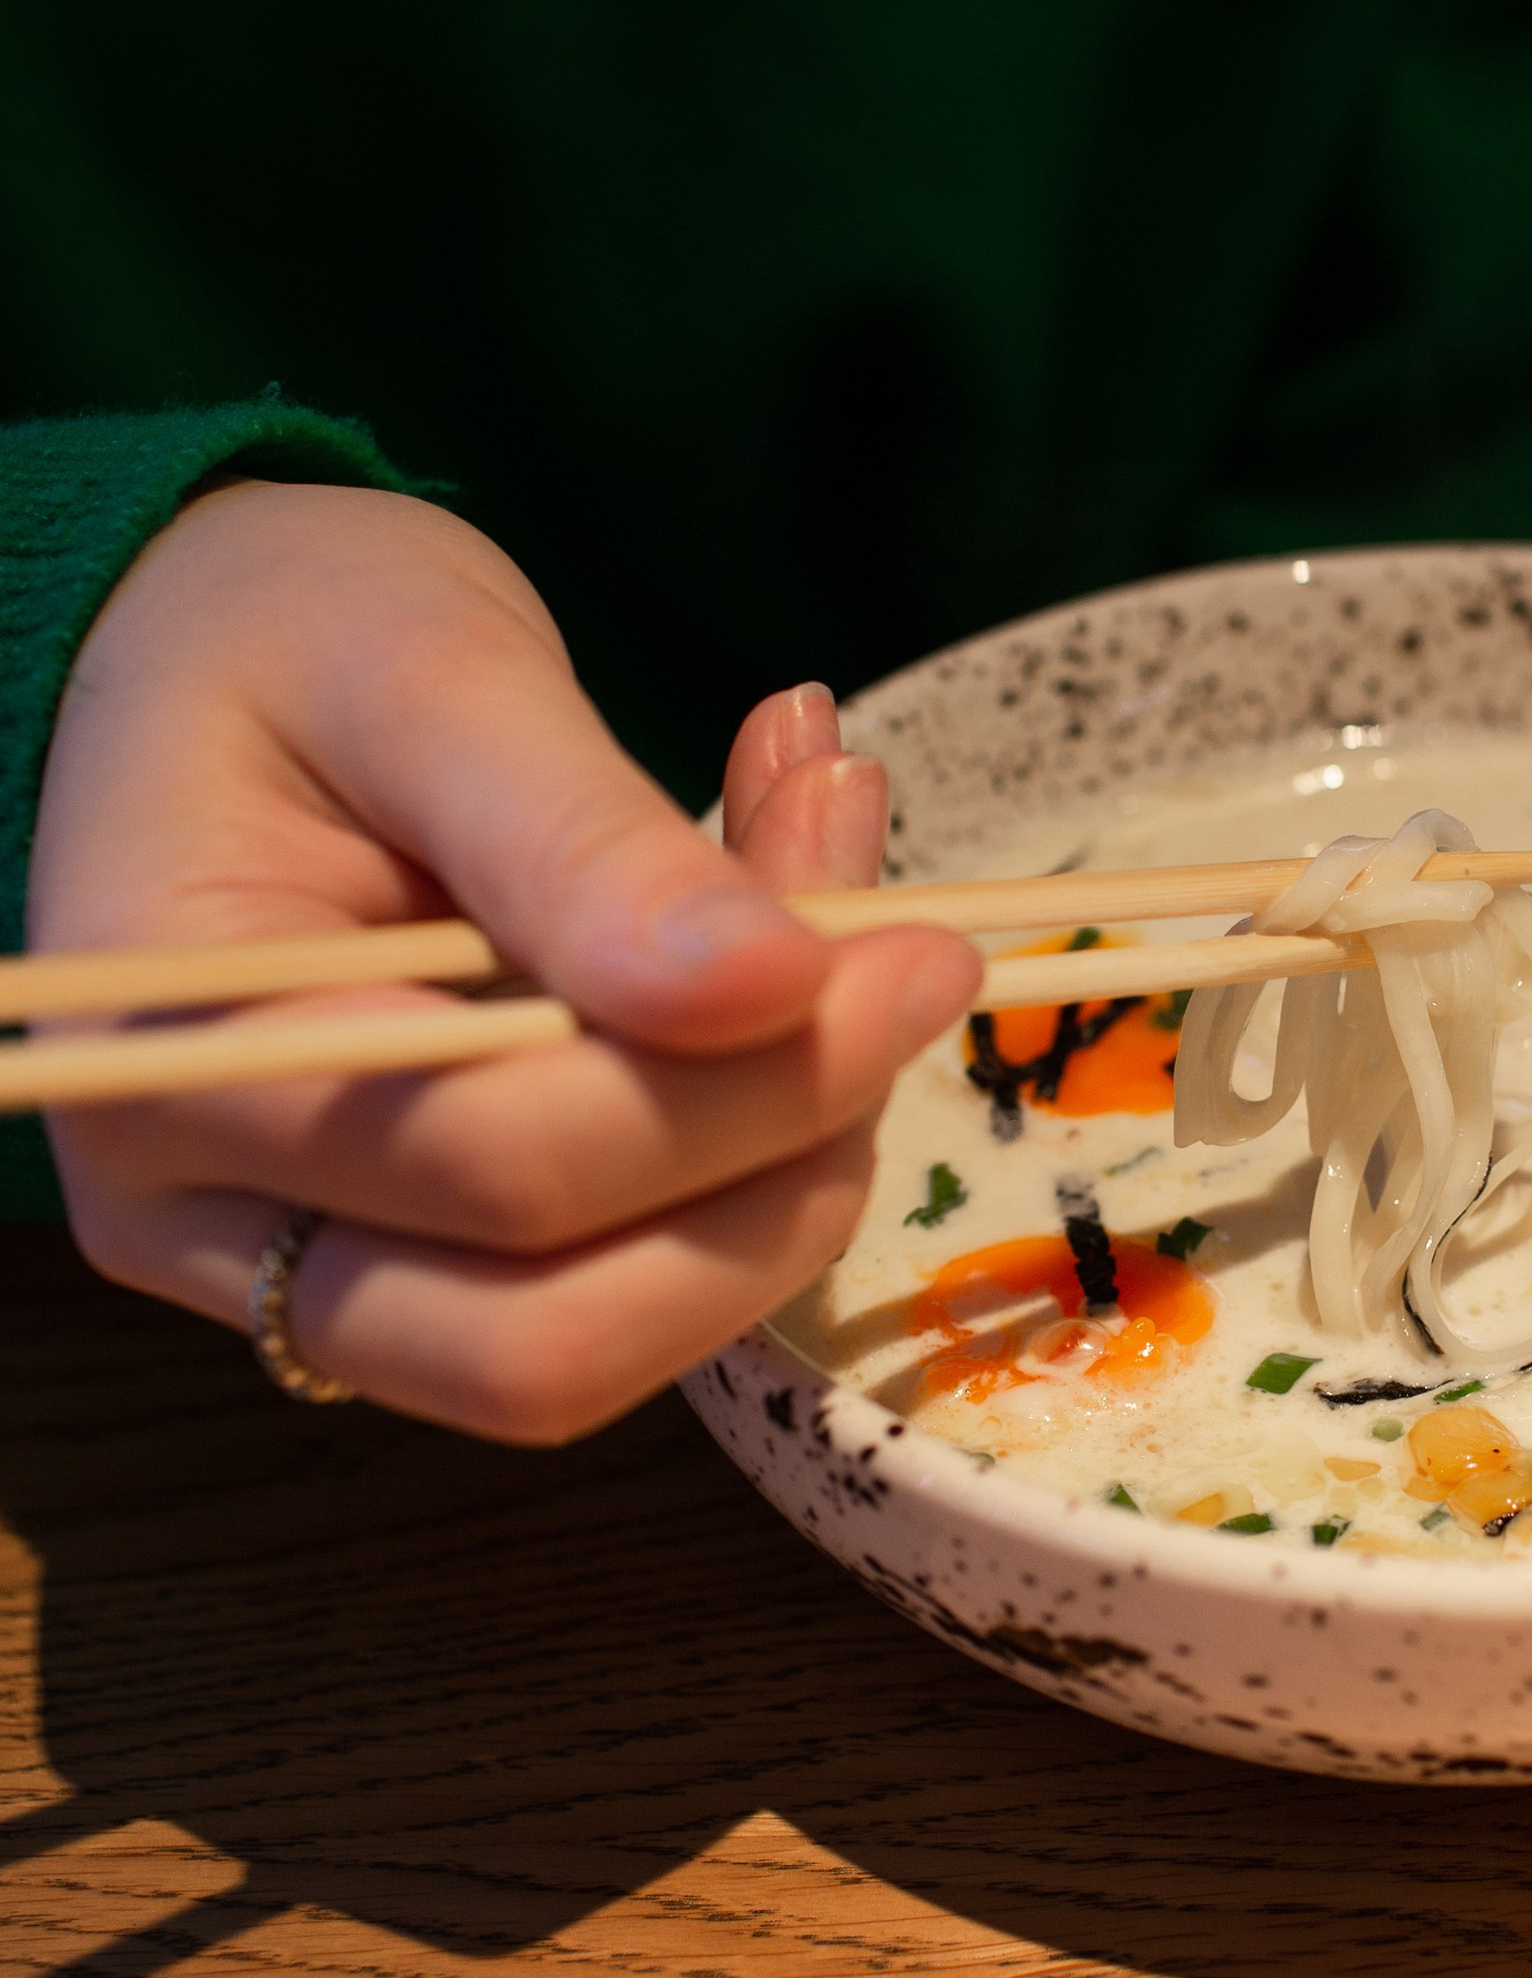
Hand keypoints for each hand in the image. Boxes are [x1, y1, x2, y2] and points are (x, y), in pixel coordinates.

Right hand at [26, 481, 978, 1439]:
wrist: (202, 658)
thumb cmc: (280, 633)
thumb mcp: (428, 673)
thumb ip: (581, 842)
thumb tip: (769, 989)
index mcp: (170, 1063)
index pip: (492, 1167)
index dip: (734, 1089)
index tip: (913, 949)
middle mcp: (205, 1219)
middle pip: (542, 1341)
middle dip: (775, 1169)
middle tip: (915, 964)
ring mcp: (310, 1269)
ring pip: (604, 1344)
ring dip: (789, 1153)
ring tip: (847, 890)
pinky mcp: (428, 1267)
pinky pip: (626, 1276)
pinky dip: (756, 1139)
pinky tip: (799, 945)